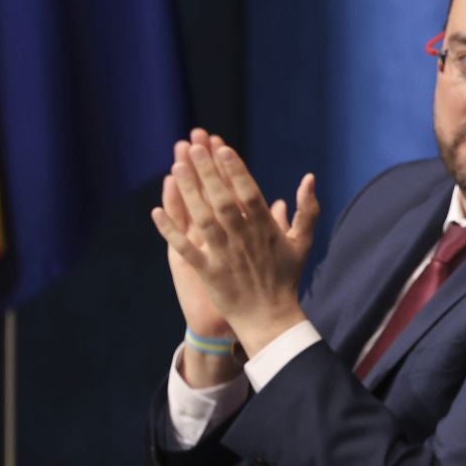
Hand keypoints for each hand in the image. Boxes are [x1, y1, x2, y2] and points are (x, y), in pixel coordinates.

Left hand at [150, 130, 318, 355]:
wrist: (271, 318)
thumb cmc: (286, 277)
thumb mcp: (303, 242)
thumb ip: (307, 210)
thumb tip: (309, 178)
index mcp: (266, 229)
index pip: (249, 193)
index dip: (235, 171)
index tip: (223, 149)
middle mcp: (243, 239)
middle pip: (222, 200)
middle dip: (208, 173)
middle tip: (194, 147)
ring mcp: (223, 255)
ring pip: (202, 218)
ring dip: (189, 193)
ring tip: (176, 167)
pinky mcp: (207, 272)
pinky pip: (185, 249)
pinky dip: (170, 231)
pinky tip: (156, 212)